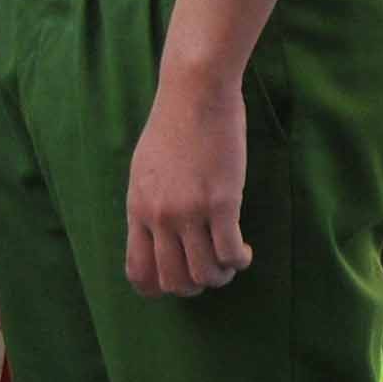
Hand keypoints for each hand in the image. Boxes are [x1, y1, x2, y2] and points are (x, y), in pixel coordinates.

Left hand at [125, 67, 252, 297]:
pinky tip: (245, 250)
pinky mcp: (221, 202)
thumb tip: (157, 236)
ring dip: (221, 275)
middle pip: (174, 282)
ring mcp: (189, 211)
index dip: (159, 289)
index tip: (179, 280)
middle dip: (195, 287)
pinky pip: (230, 253)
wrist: (194, 93)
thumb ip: (148, 205)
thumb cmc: (173, 126)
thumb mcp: (144, 170)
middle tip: (210, 270)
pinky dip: (240, 260)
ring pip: (205, 274)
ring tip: (230, 259)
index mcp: (137, 209)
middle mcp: (159, 216)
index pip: (138, 272)